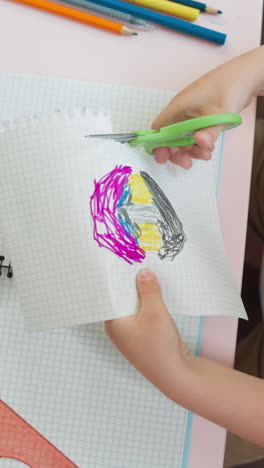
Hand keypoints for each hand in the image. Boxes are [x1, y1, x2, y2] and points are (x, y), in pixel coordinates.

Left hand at [105, 269, 263, 445]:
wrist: (175, 373)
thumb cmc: (159, 346)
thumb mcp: (155, 312)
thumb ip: (149, 290)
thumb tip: (143, 273)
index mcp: (113, 323)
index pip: (109, 295)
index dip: (115, 279)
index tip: (120, 262)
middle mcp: (118, 327)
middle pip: (121, 299)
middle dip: (130, 283)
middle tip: (135, 262)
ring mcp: (131, 332)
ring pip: (134, 305)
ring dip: (142, 293)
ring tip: (147, 272)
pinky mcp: (143, 334)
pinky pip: (143, 313)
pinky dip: (148, 303)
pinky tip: (156, 291)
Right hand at [152, 46, 263, 167]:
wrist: (244, 76)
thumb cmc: (228, 89)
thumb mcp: (219, 115)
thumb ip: (208, 132)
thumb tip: (199, 143)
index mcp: (178, 107)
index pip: (159, 129)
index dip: (158, 145)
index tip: (164, 158)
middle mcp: (180, 111)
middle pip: (170, 137)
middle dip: (177, 152)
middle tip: (187, 164)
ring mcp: (190, 113)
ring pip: (183, 137)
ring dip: (191, 150)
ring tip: (205, 156)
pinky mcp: (199, 116)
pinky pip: (193, 133)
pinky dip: (198, 144)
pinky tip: (208, 149)